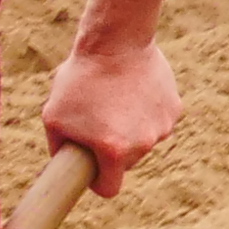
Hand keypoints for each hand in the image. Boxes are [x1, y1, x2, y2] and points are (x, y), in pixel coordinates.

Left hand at [37, 39, 181, 195]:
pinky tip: (134, 89)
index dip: (97, 181)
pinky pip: (157, 120)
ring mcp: (162, 126)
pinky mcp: (174, 108)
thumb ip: (59, 148)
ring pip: (144, 140)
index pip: (109, 188)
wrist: (116, 40)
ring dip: (131, 128)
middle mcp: (143, 144)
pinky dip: (147, 110)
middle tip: (99, 121)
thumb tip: (64, 165)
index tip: (92, 170)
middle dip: (114, 149)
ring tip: (116, 99)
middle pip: (127, 162)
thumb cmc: (81, 78)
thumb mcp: (53, 116)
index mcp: (114, 151)